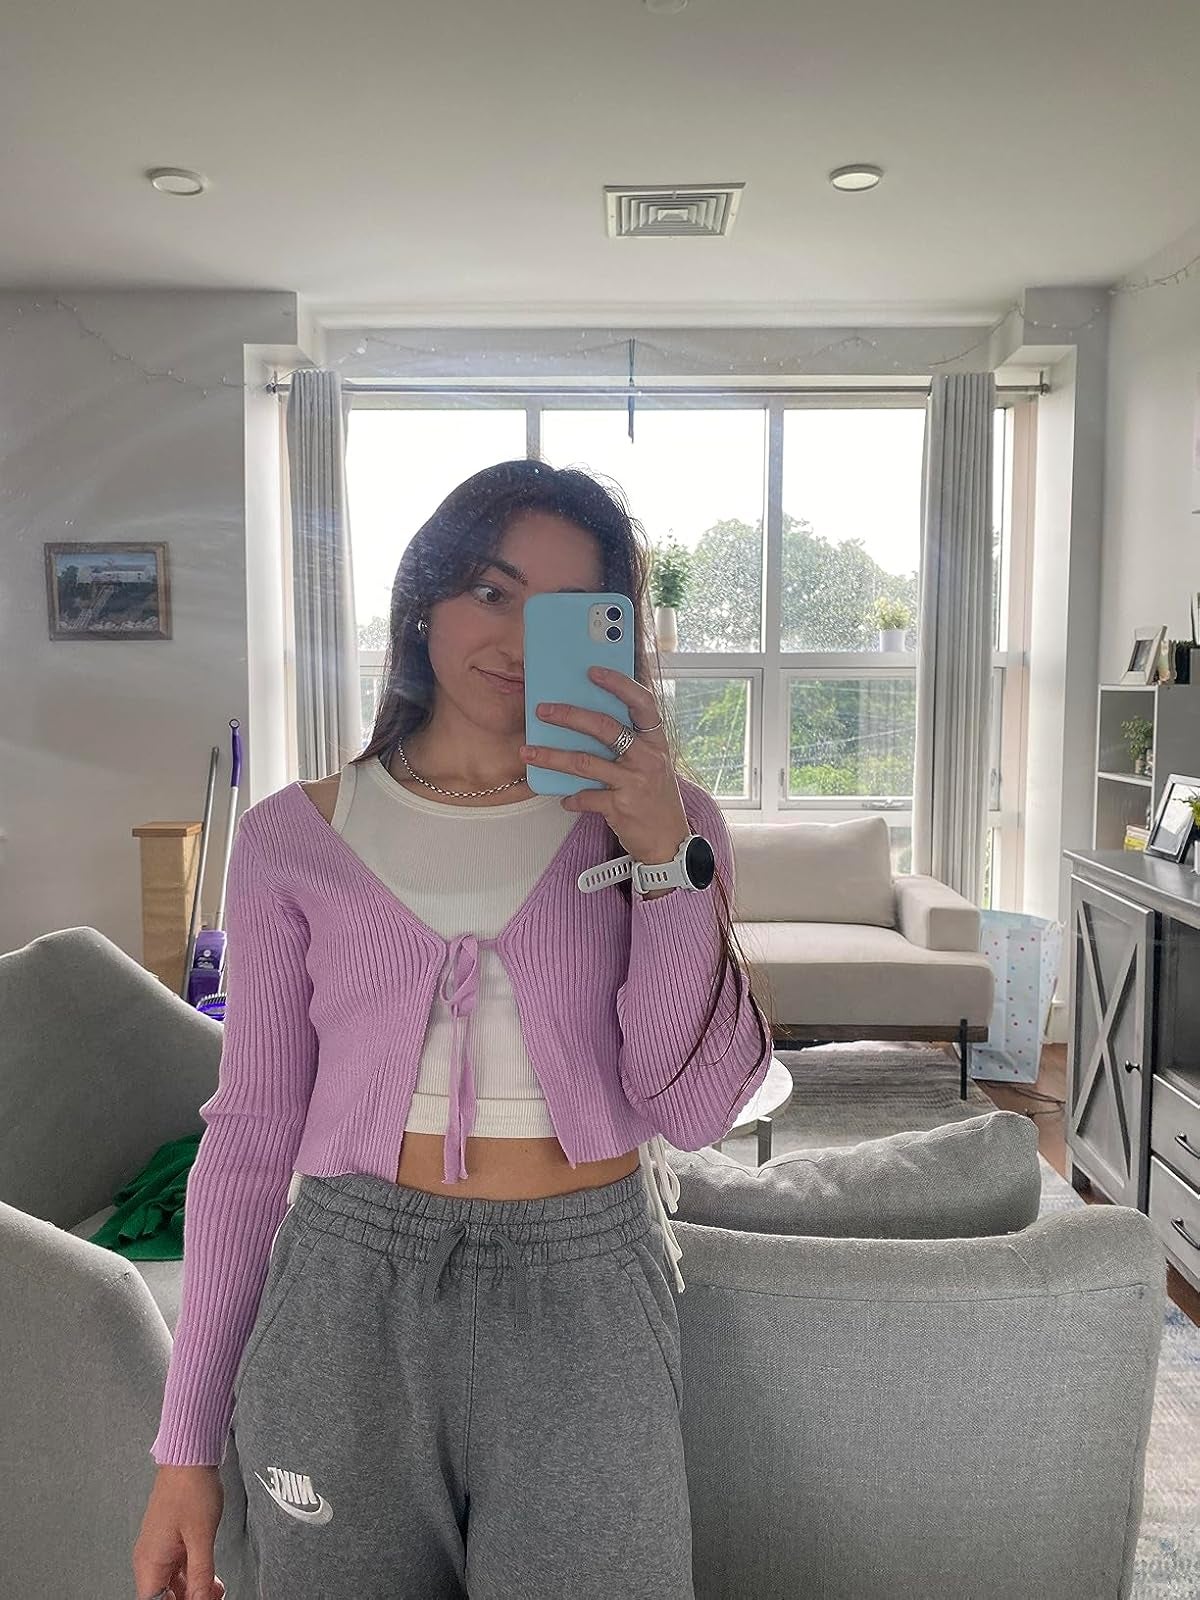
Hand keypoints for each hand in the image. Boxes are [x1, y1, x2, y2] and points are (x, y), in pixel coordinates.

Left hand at [519, 664, 689, 865]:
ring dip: (552, 756)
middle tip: (543, 710)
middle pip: (605, 728)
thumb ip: (628, 744)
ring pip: (585, 762)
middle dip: (569, 716)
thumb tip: (585, 721)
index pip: (642, 703)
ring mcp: (635, 782)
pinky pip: (586, 797)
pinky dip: (571, 798)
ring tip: (528, 752)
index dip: (619, 684)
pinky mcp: (622, 807)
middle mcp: (648, 758)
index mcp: (656, 742)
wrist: (669, 841)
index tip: (593, 672)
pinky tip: (563, 798)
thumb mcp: (651, 764)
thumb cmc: (654, 797)